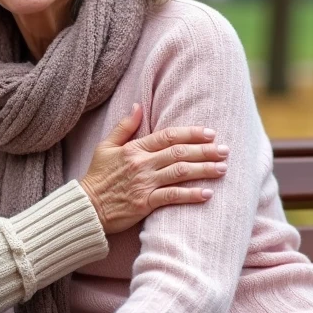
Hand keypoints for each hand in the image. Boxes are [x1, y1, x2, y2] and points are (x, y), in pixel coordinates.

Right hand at [79, 104, 227, 234]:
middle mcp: (142, 164)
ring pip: (180, 172)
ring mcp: (144, 184)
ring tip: (222, 169)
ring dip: (203, 169)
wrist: (87, 207)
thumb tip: (138, 105)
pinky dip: (191, 194)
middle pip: (179, 153)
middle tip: (225, 150)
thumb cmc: (97, 176)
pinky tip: (207, 193)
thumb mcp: (106, 146)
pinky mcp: (144, 203)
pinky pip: (172, 197)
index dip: (191, 133)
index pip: (168, 136)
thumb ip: (124, 127)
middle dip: (204, 150)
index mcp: (134, 149)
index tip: (210, 133)